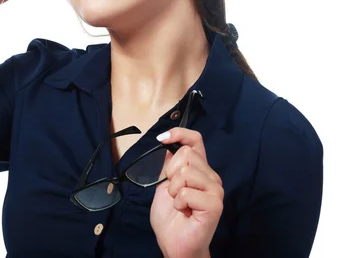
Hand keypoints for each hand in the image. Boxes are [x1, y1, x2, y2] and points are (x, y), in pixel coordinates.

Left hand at [150, 128, 222, 257]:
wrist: (175, 245)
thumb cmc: (171, 219)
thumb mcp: (163, 187)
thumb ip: (168, 168)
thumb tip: (168, 147)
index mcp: (200, 170)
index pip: (196, 140)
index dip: (180, 134)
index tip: (163, 138)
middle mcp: (211, 177)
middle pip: (186, 154)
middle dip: (171, 172)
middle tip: (174, 193)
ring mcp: (215, 190)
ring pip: (185, 171)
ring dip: (174, 189)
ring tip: (179, 203)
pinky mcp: (215, 204)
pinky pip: (187, 191)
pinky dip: (178, 202)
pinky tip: (184, 211)